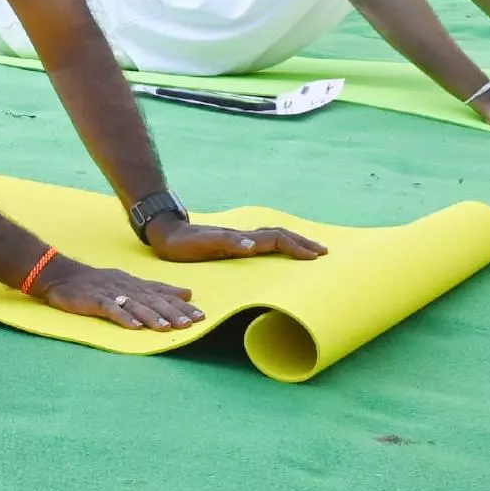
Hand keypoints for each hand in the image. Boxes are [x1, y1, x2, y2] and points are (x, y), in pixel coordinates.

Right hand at [31, 259, 201, 329]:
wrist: (61, 275)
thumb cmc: (97, 281)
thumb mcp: (129, 281)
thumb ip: (157, 288)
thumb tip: (187, 293)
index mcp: (135, 284)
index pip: (162, 294)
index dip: (181, 305)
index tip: (200, 316)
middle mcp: (127, 287)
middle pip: (152, 300)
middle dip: (172, 312)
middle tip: (189, 324)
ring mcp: (110, 293)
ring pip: (135, 305)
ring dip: (151, 317)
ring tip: (166, 329)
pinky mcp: (95, 300)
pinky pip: (110, 309)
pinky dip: (123, 317)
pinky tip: (134, 327)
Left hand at [141, 214, 326, 263]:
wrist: (166, 233)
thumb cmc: (183, 243)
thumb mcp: (203, 244)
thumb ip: (227, 243)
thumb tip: (253, 246)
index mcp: (241, 237)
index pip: (276, 239)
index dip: (296, 247)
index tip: (315, 257)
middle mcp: (243, 236)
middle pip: (279, 235)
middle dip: (302, 242)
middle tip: (324, 252)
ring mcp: (239, 238)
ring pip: (273, 237)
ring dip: (293, 242)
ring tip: (310, 250)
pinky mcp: (233, 243)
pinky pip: (264, 242)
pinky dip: (279, 245)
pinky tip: (280, 250)